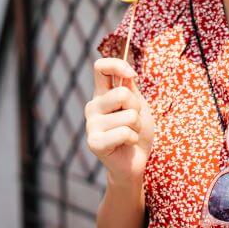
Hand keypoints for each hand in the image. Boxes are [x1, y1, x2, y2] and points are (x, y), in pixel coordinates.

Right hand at [85, 57, 154, 184]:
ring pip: (129, 115)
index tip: (132, 76)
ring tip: (130, 134)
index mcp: (102, 94)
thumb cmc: (137, 131)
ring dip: (137, 126)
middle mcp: (93, 106)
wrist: (136, 162)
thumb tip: (127, 72)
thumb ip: (129, 87)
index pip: (100, 67)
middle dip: (137, 108)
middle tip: (134, 121)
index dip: (117, 65)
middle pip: (122, 93)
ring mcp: (91, 124)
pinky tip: (126, 144)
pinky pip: (124, 132)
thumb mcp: (137, 104)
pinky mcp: (94, 142)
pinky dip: (133, 138)